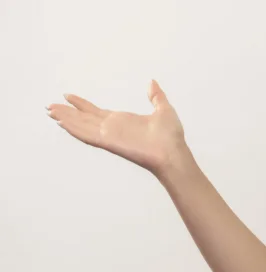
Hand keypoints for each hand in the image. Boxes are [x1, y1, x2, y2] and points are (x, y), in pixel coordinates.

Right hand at [47, 80, 187, 174]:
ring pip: (81, 125)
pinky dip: (74, 128)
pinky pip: (87, 134)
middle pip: (83, 118)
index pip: (96, 112)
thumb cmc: (171, 137)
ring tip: (50, 111)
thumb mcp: (163, 109)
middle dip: (67, 112)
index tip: (68, 96)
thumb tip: (152, 83)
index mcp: (122, 121)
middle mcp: (112, 128)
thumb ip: (156, 96)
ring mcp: (109, 135)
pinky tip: (62, 122)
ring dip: (66, 118)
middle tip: (50, 105)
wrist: (173, 152)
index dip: (81, 104)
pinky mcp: (109, 142)